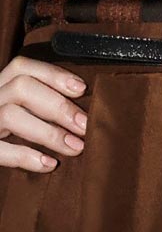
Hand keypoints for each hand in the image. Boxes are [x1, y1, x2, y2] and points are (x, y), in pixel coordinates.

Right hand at [0, 54, 86, 169]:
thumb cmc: (10, 135)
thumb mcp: (22, 111)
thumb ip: (42, 104)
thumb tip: (83, 111)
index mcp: (0, 86)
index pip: (22, 67)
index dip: (53, 75)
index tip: (81, 89)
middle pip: (21, 87)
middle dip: (58, 105)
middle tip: (84, 125)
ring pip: (10, 115)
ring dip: (48, 132)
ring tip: (74, 147)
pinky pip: (0, 150)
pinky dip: (26, 156)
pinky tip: (49, 164)